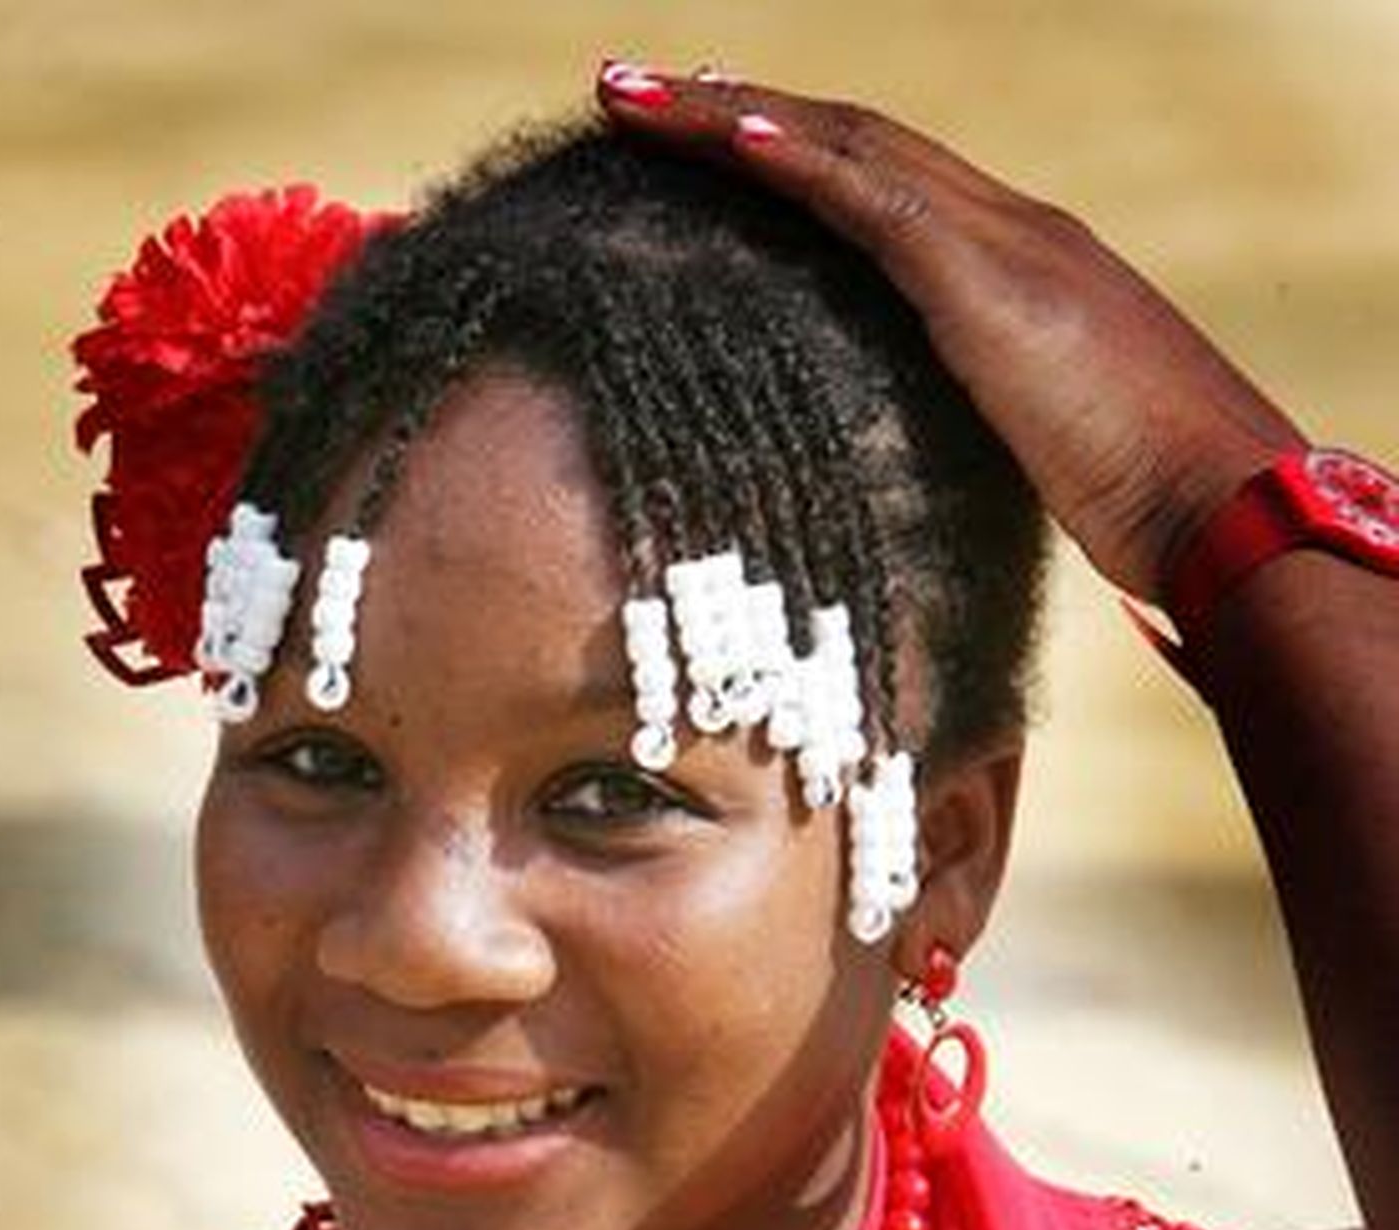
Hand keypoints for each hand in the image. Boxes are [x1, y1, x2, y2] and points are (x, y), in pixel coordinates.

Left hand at [596, 65, 1301, 599]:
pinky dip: (801, 162)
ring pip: (846, 148)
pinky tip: (728, 135)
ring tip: (635, 96)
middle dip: (735, 110)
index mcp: (1016, 267)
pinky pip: (878, 204)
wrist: (1224, 508)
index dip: (792, 148)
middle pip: (850, 140)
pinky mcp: (990, 285)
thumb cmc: (1150, 506)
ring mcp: (1002, 246)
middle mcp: (1008, 229)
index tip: (707, 133)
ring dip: (732, 116)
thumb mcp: (1041, 457)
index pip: (882, 180)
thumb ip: (982, 434)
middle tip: (635, 90)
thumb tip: (921, 476)